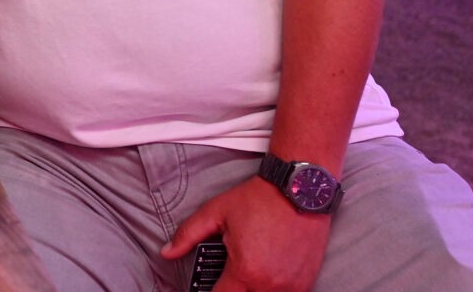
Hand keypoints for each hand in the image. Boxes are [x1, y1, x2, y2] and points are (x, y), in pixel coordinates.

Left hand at [161, 177, 331, 291]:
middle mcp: (270, 285)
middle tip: (225, 277)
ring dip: (250, 290)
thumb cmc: (259, 200)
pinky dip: (271, 289)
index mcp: (245, 271)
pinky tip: (264, 277)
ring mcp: (292, 287)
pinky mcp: (305, 284)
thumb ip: (187, 235)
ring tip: (245, 273)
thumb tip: (166, 252)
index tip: (206, 287)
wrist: (299, 190)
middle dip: (230, 290)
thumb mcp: (216, 212)